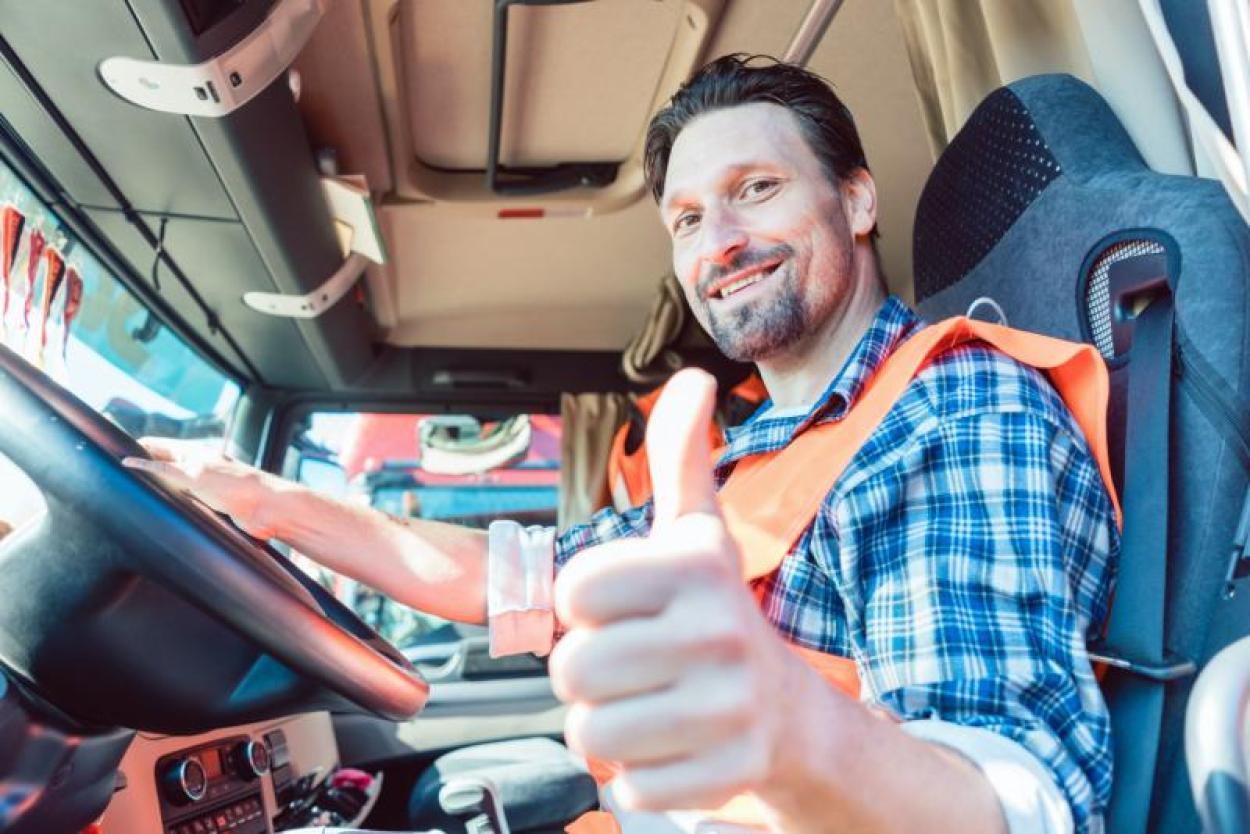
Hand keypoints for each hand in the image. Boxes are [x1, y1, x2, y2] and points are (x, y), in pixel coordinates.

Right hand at [122, 438, 279, 538]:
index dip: (134, 448)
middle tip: (116, 479)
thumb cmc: (236, 486)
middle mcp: (198, 467)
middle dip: (142, 469)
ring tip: (132, 497)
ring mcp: (205, 486)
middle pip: (161, 464)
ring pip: (172, 485)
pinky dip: (171, 505)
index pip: (155, 445)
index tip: (110, 455)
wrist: (269, 509)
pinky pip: (185, 503)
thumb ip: (161, 469)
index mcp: (193, 452)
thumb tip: (129, 462)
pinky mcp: (212, 506)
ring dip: (157, 490)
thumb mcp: (192, 474)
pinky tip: (162, 513)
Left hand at [550, 369, 821, 812]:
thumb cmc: (716, 614)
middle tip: (634, 665)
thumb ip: (680, 458)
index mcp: (695, 567)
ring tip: (651, 705)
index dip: (584, 607)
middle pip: (572, 669)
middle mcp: (718, 631)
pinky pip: (629, 788)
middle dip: (589, 673)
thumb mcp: (697, 533)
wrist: (788, 709)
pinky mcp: (731, 772)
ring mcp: (729, 707)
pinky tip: (674, 745)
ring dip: (608, 726)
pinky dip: (639, 775)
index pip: (571, 593)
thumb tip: (691, 379)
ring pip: (592, 735)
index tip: (623, 608)